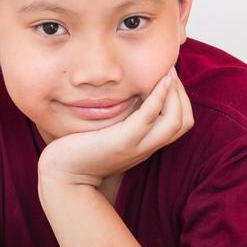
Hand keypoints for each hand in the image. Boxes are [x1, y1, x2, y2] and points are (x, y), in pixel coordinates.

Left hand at [37, 67, 193, 188]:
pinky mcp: (122, 142)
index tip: (170, 78)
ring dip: (176, 93)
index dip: (181, 99)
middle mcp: (145, 147)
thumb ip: (120, 119)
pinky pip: (149, 117)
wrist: (63, 176)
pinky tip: (159, 81)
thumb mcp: (107, 133)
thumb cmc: (80, 150)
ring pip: (175, 121)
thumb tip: (125, 94)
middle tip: (171, 71)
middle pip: (184, 122)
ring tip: (168, 73)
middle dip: (182, 93)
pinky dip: (159, 98)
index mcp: (145, 145)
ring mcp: (136, 146)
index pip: (179, 124)